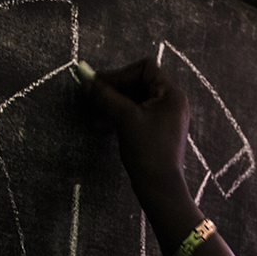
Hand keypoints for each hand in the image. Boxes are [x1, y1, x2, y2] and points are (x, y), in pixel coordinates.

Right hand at [82, 57, 190, 209]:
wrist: (159, 186)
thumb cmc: (148, 151)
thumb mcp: (124, 118)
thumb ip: (105, 96)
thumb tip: (85, 78)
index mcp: (171, 95)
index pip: (145, 69)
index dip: (120, 74)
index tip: (98, 84)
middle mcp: (171, 103)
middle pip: (138, 83)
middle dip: (113, 90)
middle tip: (91, 96)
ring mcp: (164, 117)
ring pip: (134, 101)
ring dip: (112, 104)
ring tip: (93, 115)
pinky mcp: (155, 131)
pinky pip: (135, 115)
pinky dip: (118, 117)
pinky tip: (100, 125)